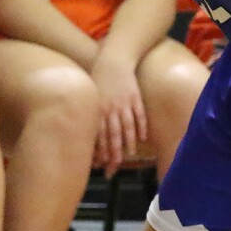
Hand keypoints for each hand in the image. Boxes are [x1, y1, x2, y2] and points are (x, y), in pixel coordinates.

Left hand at [90, 52, 147, 176]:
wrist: (113, 60)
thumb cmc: (98, 79)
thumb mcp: (91, 97)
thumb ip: (91, 115)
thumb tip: (88, 135)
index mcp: (98, 110)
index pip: (99, 136)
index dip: (100, 152)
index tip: (101, 166)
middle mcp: (110, 109)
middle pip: (113, 136)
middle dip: (112, 155)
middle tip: (112, 171)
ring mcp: (124, 104)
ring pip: (127, 128)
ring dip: (128, 144)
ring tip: (128, 156)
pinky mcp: (135, 98)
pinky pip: (139, 115)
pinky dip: (141, 127)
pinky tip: (142, 138)